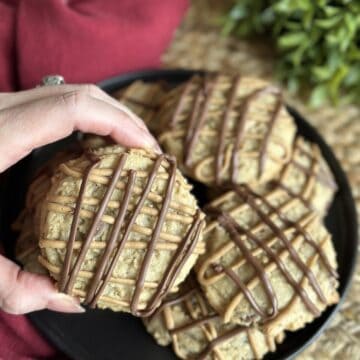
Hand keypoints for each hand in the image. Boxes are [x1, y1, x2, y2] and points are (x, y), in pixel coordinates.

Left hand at [0, 84, 159, 313]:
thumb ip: (10, 285)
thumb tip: (66, 300)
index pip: (74, 108)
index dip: (120, 124)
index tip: (147, 149)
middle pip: (80, 93)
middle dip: (123, 118)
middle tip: (147, 151)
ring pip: (69, 93)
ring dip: (107, 116)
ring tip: (129, 147)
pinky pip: (55, 104)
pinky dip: (86, 120)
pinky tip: (93, 147)